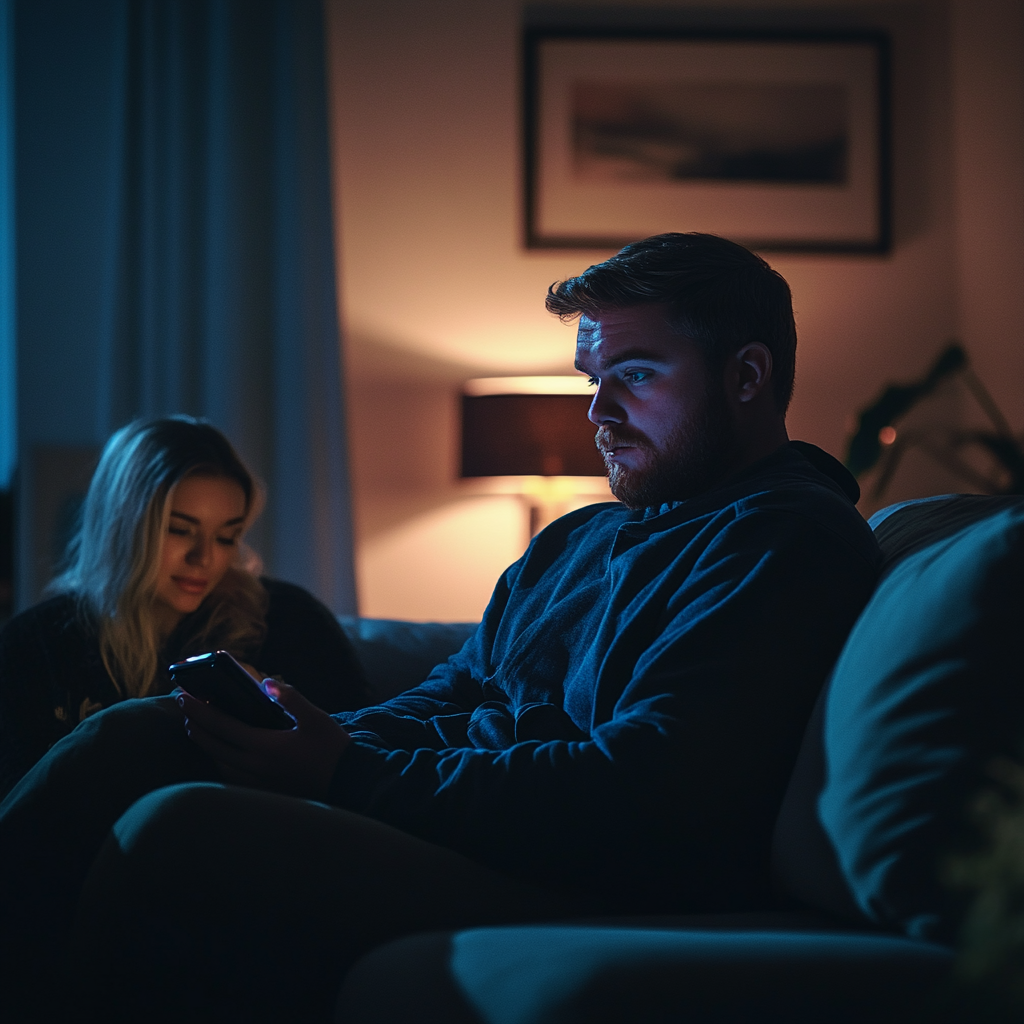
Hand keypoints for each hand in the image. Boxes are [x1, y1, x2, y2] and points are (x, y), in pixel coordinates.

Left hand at [176, 681, 350, 800]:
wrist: (349, 782)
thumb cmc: (333, 748)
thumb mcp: (315, 717)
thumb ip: (290, 698)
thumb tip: (266, 681)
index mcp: (265, 747)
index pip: (222, 727)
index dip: (200, 710)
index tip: (183, 695)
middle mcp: (256, 767)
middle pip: (214, 747)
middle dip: (195, 726)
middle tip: (183, 708)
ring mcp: (259, 782)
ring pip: (220, 764)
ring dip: (205, 745)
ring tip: (197, 729)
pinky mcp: (266, 790)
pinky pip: (232, 776)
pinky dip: (220, 761)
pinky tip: (222, 753)